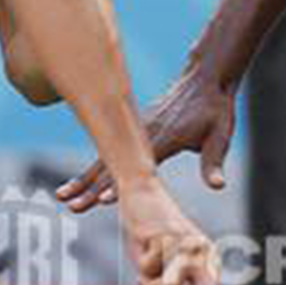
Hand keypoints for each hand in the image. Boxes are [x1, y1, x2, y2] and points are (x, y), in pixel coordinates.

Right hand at [55, 67, 236, 211]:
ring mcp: (135, 131)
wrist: (204, 79)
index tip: (102, 199)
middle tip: (73, 206)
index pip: (136, 165)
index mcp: (164, 137)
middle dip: (90, 187)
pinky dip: (92, 168)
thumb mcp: (221, 134)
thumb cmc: (215, 109)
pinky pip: (108, 151)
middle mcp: (143, 133)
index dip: (120, 183)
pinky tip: (80, 182)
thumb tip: (218, 186)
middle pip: (112, 163)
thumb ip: (214, 162)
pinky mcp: (133, 131)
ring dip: (83, 179)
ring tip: (64, 198)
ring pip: (104, 158)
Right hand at [116, 177, 219, 284]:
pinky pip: (148, 270)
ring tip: (142, 278)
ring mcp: (185, 245)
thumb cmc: (152, 229)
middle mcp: (202, 253)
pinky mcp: (163, 237)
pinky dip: (140, 270)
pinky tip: (139, 249)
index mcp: (208, 258)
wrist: (140, 190)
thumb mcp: (162, 265)